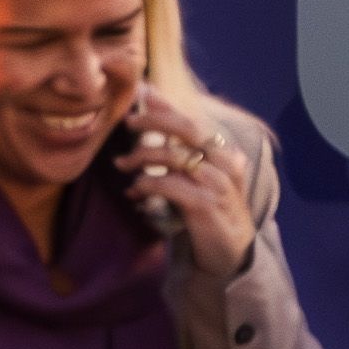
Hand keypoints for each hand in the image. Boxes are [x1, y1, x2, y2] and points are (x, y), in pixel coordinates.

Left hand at [116, 84, 254, 277]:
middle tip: (128, 123)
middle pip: (187, 129)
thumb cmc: (207, 207)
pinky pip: (168, 185)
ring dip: (141, 157)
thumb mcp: (197, 174)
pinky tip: (134, 192)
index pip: (193, 120)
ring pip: (173, 156)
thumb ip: (180, 144)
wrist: (227, 253)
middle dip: (154, 121)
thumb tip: (152, 101)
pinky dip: (145, 184)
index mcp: (225, 151)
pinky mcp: (205, 205)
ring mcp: (218, 184)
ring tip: (121, 165)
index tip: (142, 94)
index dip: (167, 106)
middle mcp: (226, 163)